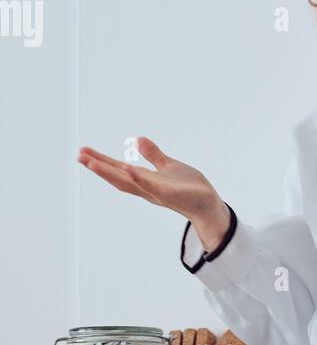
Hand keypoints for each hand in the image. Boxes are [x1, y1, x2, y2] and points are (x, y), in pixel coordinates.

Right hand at [77, 137, 228, 240]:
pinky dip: (139, 178)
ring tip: (92, 163)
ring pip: (129, 182)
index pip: (118, 170)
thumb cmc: (188, 187)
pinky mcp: (170, 195)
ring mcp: (156, 192)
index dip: (101, 162)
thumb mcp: (168, 166)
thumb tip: (138, 140)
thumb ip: (153, 155)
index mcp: (144, 181)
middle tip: (79, 156)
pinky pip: (151, 186)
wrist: (208, 204)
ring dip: (110, 173)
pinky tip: (127, 168)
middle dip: (98, 167)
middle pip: (117, 177)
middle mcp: (145, 188)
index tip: (83, 152)